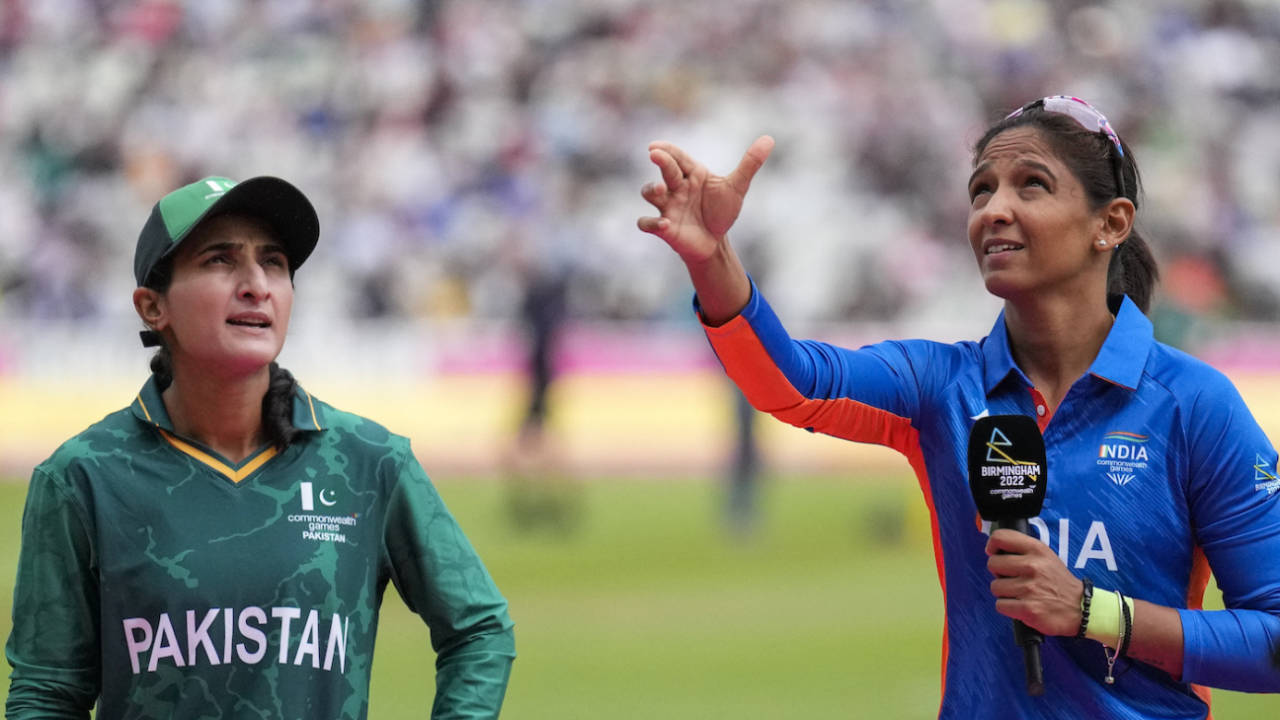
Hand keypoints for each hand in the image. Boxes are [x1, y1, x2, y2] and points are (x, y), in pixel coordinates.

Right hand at [637, 136, 773, 265]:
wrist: (715, 242)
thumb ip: (750, 164)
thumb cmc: (721, 211)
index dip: (666, 149)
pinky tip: (664, 224)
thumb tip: (769, 139)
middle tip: (655, 154)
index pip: (677, 156)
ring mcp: (667, 206)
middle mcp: (676, 187)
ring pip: (649, 193)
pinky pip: (647, 223)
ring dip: (651, 190)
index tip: (656, 145)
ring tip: (659, 189)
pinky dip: (652, 223)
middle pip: (665, 170)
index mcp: (692, 174)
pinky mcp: (663, 227)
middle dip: (660, 161)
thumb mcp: (737, 187)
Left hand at [986, 529, 1084, 636]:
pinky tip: (1021, 605)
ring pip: (995, 586)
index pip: (1000, 538)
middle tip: (1013, 579)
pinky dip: (1008, 608)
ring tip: (1021, 593)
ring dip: (1004, 592)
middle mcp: (1033, 566)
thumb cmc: (1058, 582)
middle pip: (992, 564)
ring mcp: (1030, 588)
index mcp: (1037, 550)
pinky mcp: (1028, 609)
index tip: (994, 553)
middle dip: (999, 573)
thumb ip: (1022, 549)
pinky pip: (1000, 605)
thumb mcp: (1046, 556)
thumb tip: (994, 548)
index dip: (992, 546)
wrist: (1081, 608)